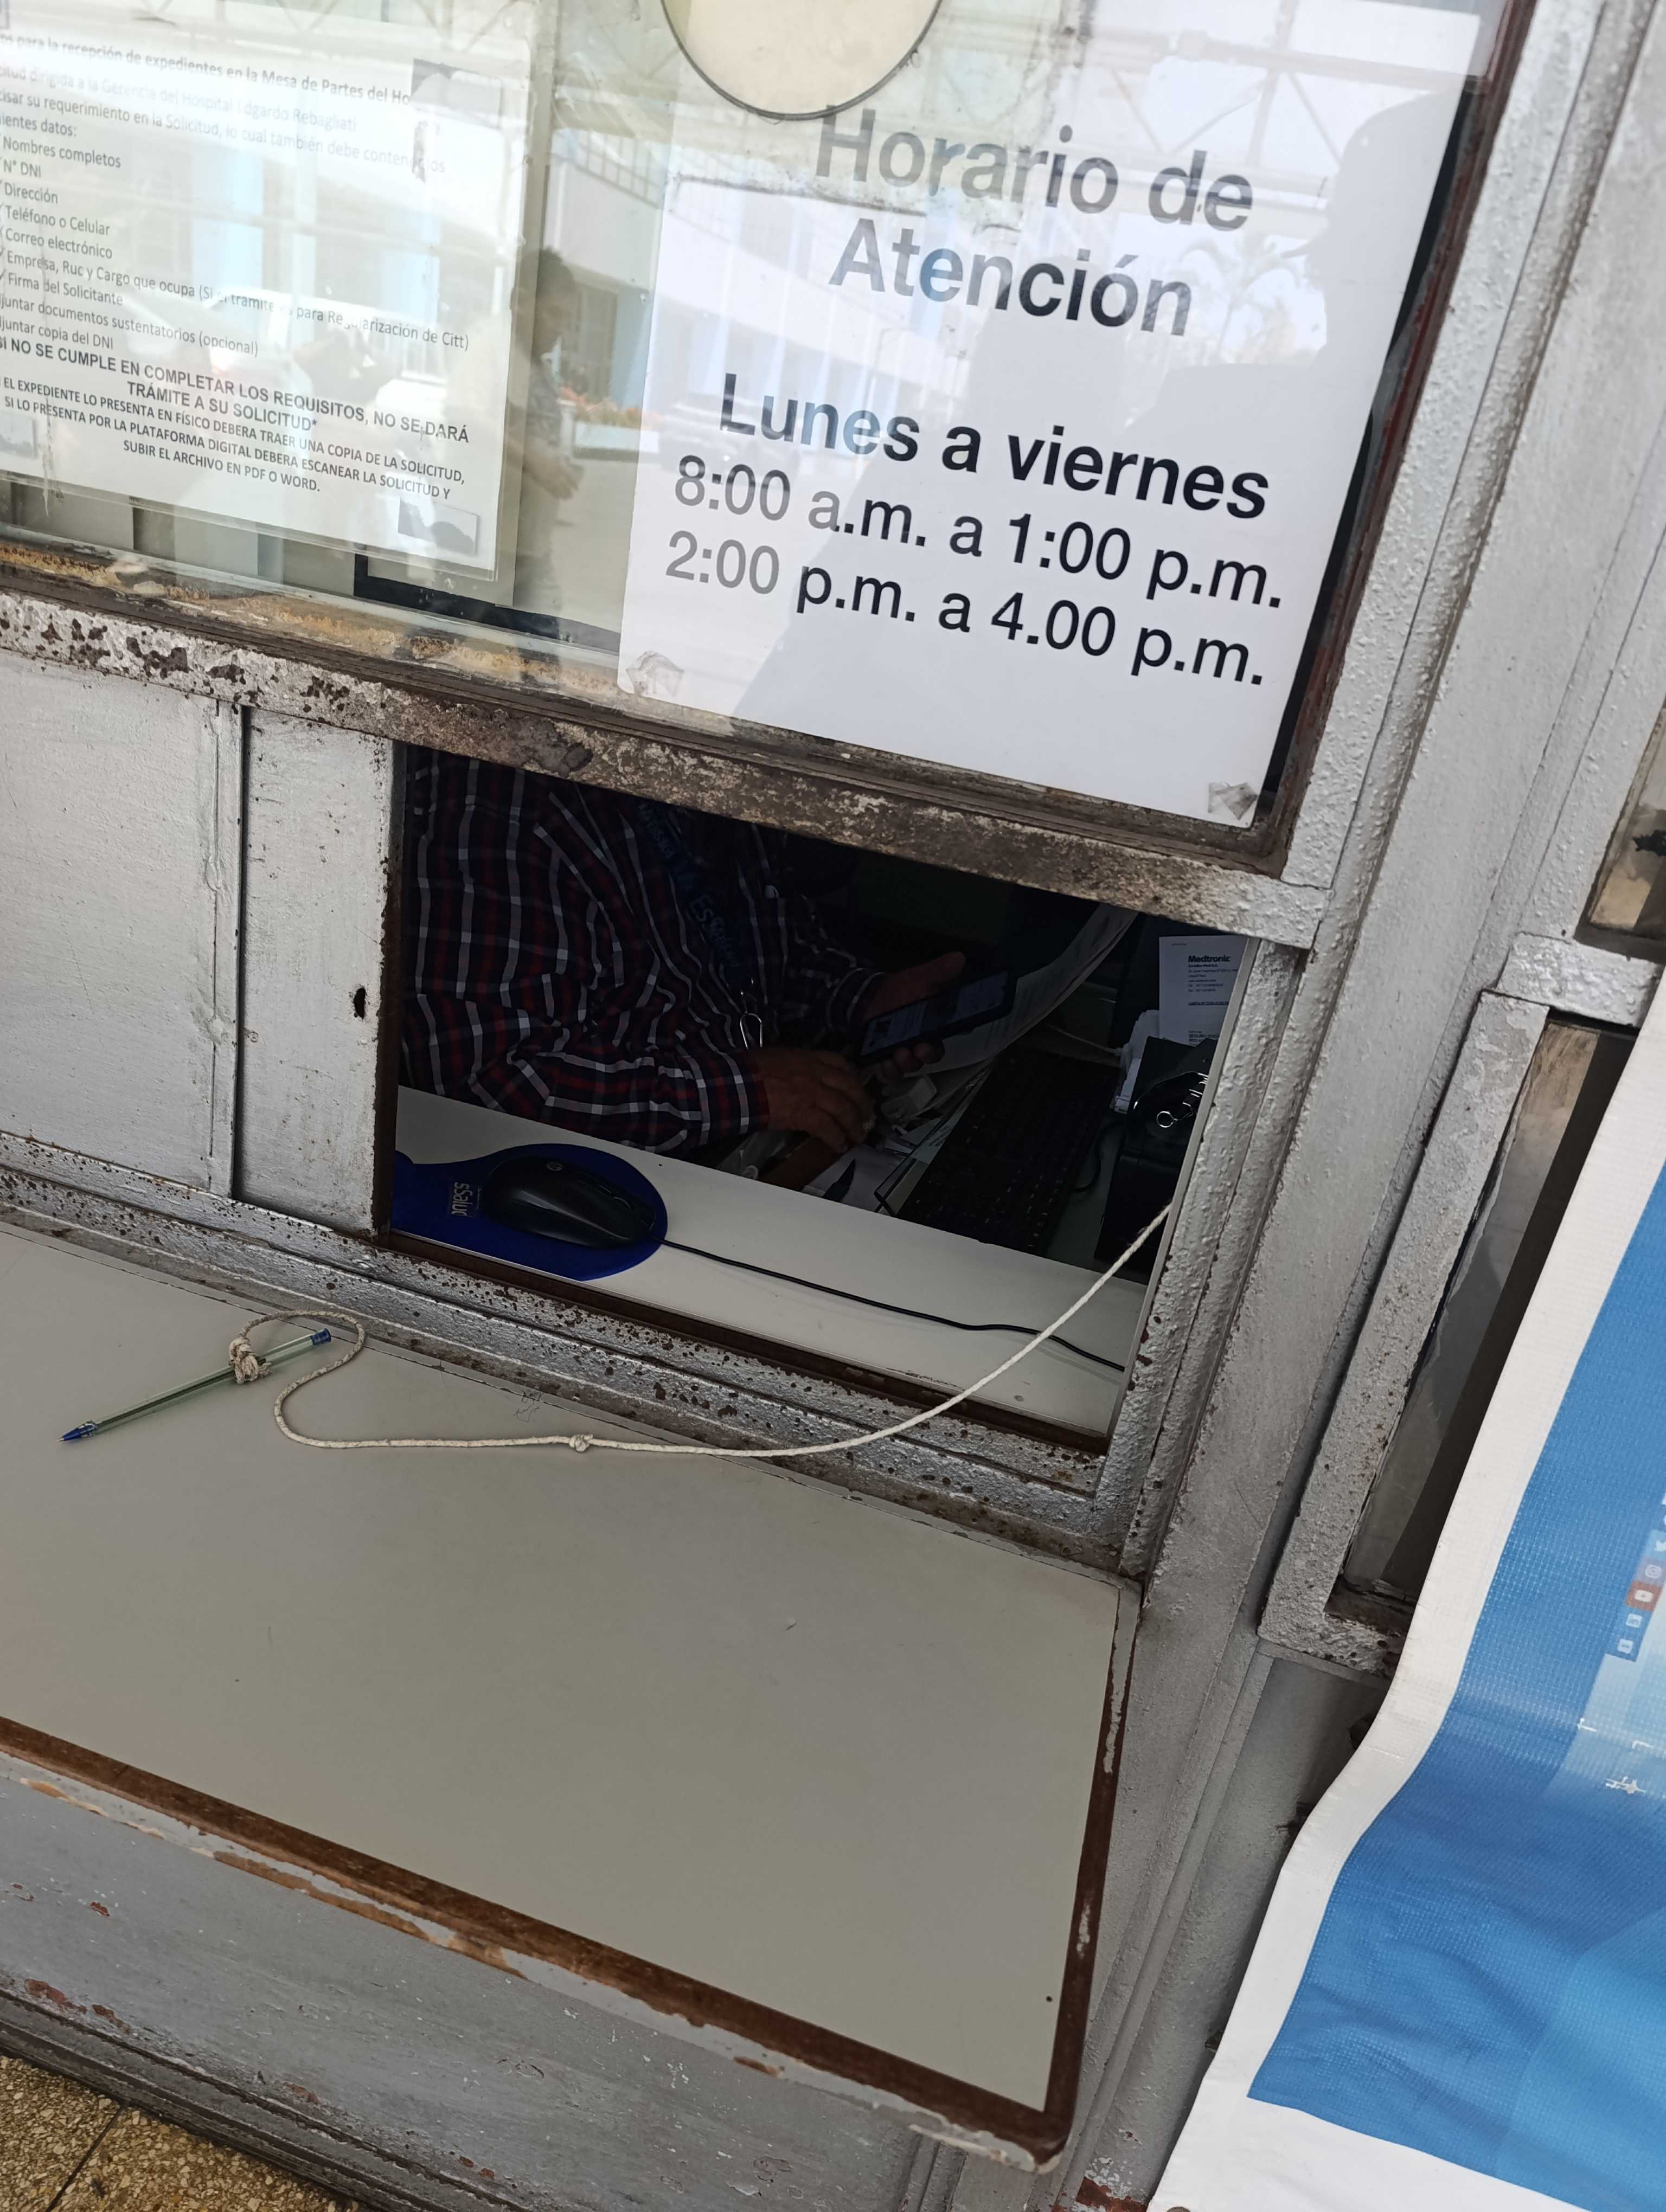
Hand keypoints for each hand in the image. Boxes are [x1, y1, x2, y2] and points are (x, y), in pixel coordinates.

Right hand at [745, 1048, 873, 1153]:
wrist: (738, 1083)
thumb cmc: (750, 1069)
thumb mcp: (779, 1057)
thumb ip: (798, 1066)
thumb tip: (803, 1078)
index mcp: (809, 1057)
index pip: (841, 1063)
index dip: (853, 1079)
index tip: (857, 1090)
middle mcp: (816, 1073)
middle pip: (850, 1088)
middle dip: (862, 1104)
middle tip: (867, 1118)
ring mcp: (812, 1093)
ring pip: (844, 1109)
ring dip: (854, 1125)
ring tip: (858, 1137)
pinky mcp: (804, 1113)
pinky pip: (828, 1128)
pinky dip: (837, 1138)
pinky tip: (839, 1146)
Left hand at [859, 951, 965, 1078]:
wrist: (867, 995)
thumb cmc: (896, 989)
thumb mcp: (919, 978)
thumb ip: (939, 971)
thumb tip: (959, 957)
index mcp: (931, 1028)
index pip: (942, 1042)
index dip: (939, 1046)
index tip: (932, 1043)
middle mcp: (919, 1044)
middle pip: (928, 1058)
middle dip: (925, 1056)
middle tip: (918, 1049)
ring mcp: (901, 1053)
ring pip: (910, 1067)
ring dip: (906, 1064)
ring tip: (897, 1053)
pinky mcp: (883, 1059)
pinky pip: (889, 1074)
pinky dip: (888, 1072)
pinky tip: (884, 1063)